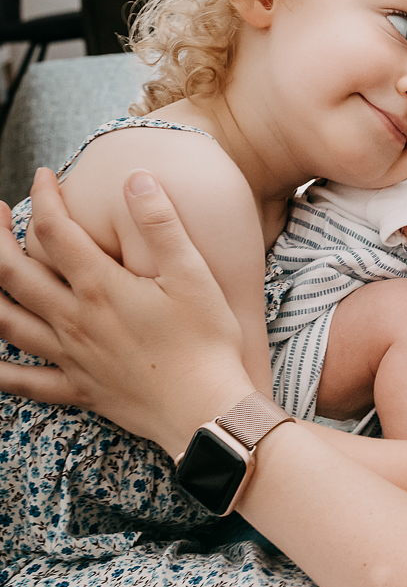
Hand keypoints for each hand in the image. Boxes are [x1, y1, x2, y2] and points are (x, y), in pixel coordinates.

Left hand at [0, 168, 253, 455]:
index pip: (54, 231)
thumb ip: (161, 224)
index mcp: (100, 287)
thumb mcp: (193, 274)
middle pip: (13, 273)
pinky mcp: (79, 388)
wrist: (206, 411)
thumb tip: (136, 178)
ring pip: (6, 321)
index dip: (44, 198)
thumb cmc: (207, 340)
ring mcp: (72, 357)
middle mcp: (75, 320)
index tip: (46, 176)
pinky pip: (23, 382)